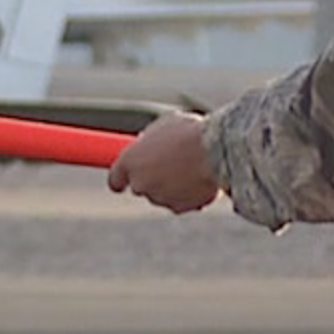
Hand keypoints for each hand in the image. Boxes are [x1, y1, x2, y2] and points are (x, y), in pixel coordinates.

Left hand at [107, 111, 221, 214]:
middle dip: (155, 179)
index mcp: (129, 161)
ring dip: (175, 186)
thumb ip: (153, 139)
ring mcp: (159, 198)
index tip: (125, 181)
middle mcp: (139, 183)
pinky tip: (204, 180)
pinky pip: (184, 203)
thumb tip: (155, 141)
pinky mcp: (180, 208)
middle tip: (173, 166)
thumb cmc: (190, 133)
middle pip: (142, 187)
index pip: (115, 178)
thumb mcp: (165, 125)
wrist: (217, 151)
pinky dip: (192, 195)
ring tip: (194, 169)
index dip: (122, 179)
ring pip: (164, 195)